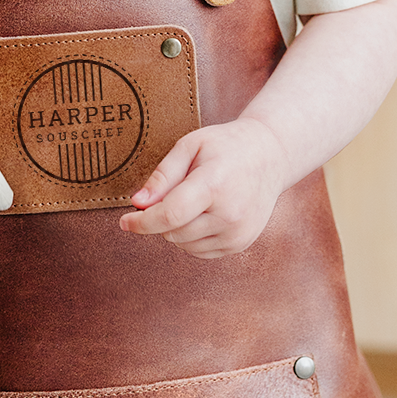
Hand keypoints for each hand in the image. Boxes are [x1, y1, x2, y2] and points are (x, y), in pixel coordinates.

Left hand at [119, 117, 290, 259]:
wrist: (271, 156)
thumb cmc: (226, 146)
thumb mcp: (190, 146)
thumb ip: (163, 175)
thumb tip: (138, 203)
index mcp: (215, 185)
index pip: (170, 215)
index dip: (141, 222)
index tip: (125, 221)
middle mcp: (230, 214)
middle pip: (173, 232)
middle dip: (160, 219)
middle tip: (171, 194)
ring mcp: (238, 233)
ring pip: (184, 245)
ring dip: (176, 229)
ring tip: (194, 199)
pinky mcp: (241, 244)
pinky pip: (199, 251)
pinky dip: (192, 237)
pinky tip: (204, 213)